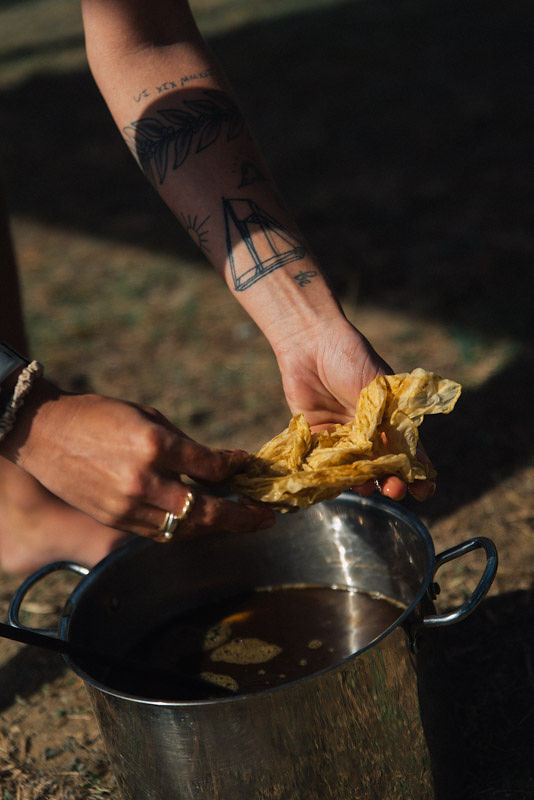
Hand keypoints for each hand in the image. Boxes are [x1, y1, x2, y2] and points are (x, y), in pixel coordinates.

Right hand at [1, 380, 275, 537]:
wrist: (46, 433)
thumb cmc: (100, 416)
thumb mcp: (148, 416)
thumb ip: (184, 444)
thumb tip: (218, 464)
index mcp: (154, 445)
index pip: (209, 467)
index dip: (234, 468)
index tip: (247, 466)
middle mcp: (144, 480)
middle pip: (205, 511)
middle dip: (241, 517)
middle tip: (265, 518)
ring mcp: (128, 505)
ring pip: (185, 530)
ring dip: (217, 528)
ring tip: (240, 524)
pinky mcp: (115, 520)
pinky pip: (160, 534)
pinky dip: (185, 531)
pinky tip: (202, 524)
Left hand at [274, 317, 434, 501]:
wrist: (310, 342)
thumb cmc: (351, 357)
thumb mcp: (378, 387)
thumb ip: (391, 419)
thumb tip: (411, 456)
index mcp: (390, 421)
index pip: (409, 454)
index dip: (417, 475)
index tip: (423, 490)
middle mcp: (368, 434)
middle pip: (383, 468)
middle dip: (390, 483)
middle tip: (392, 491)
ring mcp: (343, 438)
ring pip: (355, 471)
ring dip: (361, 483)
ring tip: (365, 488)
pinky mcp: (315, 438)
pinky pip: (324, 464)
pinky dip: (330, 476)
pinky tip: (335, 484)